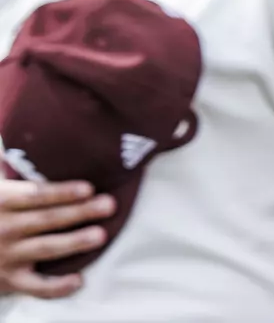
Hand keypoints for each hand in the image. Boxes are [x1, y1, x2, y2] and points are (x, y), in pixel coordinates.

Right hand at [0, 177, 114, 298]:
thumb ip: (14, 170)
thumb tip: (41, 140)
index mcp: (1, 200)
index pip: (34, 195)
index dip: (60, 192)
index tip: (87, 187)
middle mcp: (3, 228)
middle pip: (46, 220)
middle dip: (79, 212)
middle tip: (108, 205)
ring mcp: (6, 256)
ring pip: (45, 249)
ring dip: (73, 243)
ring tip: (99, 235)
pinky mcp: (9, 281)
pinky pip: (35, 286)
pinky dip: (56, 287)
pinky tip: (78, 281)